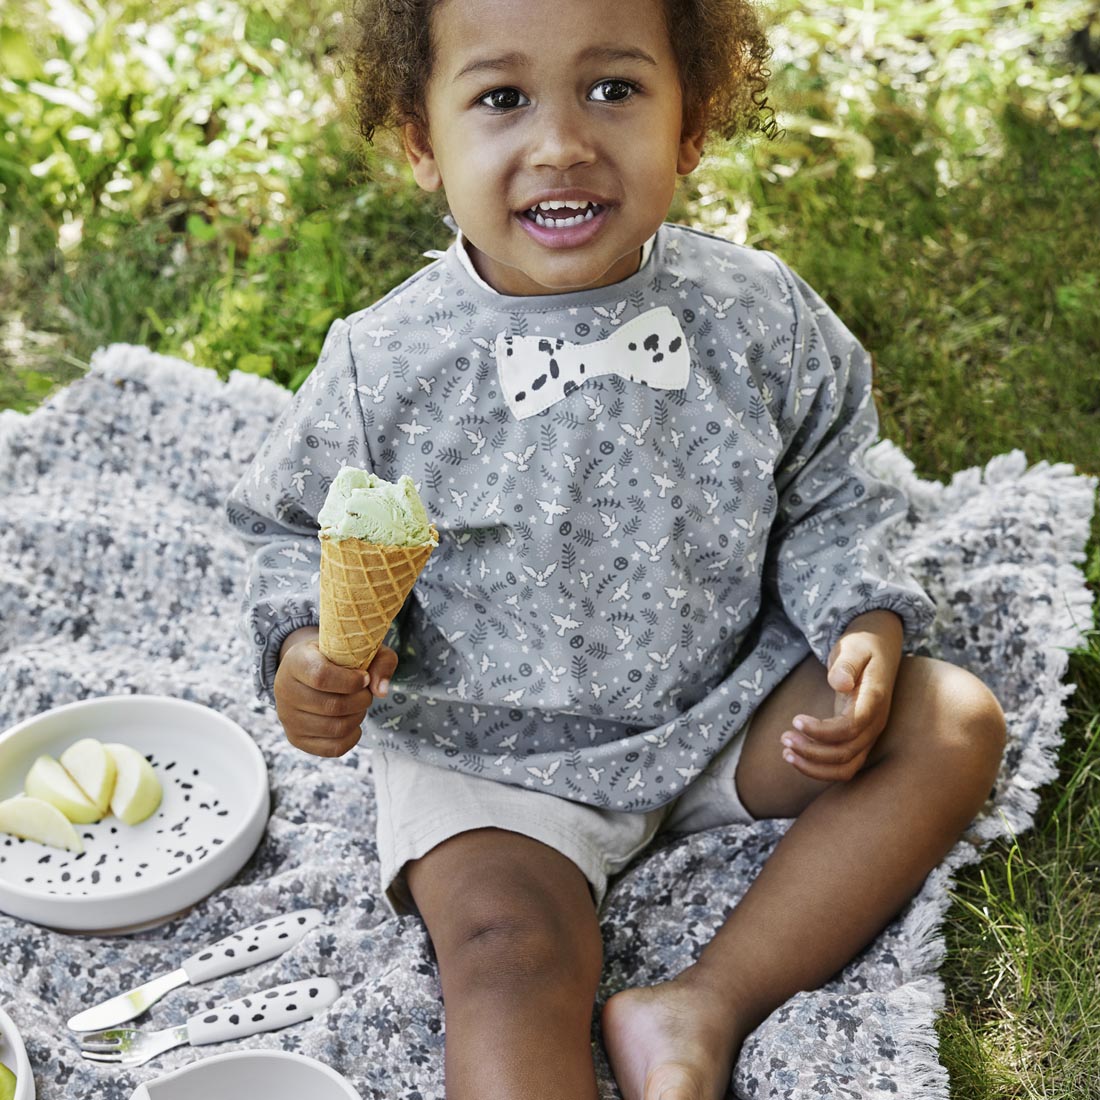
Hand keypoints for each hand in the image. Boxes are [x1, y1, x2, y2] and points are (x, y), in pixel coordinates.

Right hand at [274, 626, 397, 756]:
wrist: (308, 670)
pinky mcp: (296, 739)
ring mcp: (288, 718)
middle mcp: (285, 690)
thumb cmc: (338, 657)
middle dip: (361, 701)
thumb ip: (379, 661)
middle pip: (332, 706)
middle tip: (366, 693)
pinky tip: (353, 721)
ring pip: (335, 728)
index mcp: (296, 661)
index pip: (321, 677)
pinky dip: (352, 736)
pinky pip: (333, 748)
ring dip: (358, 718)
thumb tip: (381, 691)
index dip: (351, 681)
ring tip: (358, 706)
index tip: (364, 678)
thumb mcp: (359, 648)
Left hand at [781, 610, 902, 781]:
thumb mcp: (853, 647)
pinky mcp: (858, 738)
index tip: (795, 719)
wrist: (878, 648)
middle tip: (784, 737)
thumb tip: (839, 683)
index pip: (850, 728)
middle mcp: (874, 723)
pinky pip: (843, 764)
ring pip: (846, 767)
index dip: (822, 731)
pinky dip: (820, 767)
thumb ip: (846, 664)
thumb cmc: (862, 646)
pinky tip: (796, 756)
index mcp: (873, 701)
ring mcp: (868, 734)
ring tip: (786, 752)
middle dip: (812, 752)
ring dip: (814, 766)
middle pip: (846, 753)